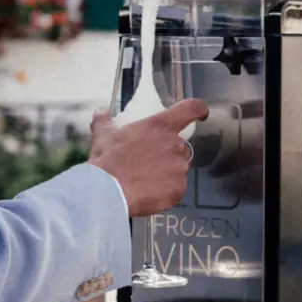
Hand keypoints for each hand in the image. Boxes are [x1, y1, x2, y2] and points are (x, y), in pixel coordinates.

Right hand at [88, 98, 209, 216]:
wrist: (107, 192)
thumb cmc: (107, 160)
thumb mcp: (103, 136)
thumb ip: (104, 122)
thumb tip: (101, 112)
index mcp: (160, 126)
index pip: (190, 109)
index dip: (198, 109)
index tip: (201, 114)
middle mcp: (175, 145)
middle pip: (181, 146)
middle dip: (169, 153)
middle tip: (149, 162)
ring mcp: (179, 168)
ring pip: (179, 168)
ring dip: (167, 172)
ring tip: (145, 180)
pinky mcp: (179, 190)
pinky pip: (177, 189)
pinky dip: (167, 191)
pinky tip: (149, 193)